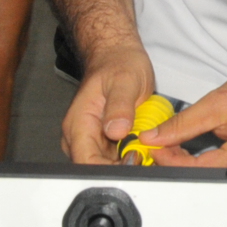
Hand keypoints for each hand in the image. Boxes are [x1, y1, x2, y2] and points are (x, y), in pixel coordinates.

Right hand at [62, 43, 156, 164]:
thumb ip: (120, 106)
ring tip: (147, 148)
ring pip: (106, 165)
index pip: (86, 162)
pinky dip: (128, 155)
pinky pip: (114, 157)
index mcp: (79, 123)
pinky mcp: (102, 139)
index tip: (132, 161)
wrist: (117, 56)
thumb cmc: (119, 63)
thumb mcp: (125, 80)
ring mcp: (90, 138)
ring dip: (126, 163)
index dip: (110, 170)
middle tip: (145, 154)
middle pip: (96, 168)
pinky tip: (143, 144)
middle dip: (121, 168)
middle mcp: (80, 135)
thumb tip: (116, 131)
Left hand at [144, 55, 226, 169]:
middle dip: (184, 164)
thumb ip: (183, 124)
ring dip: (201, 165)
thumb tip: (156, 137)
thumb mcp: (219, 102)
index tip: (157, 147)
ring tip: (194, 146)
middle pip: (208, 179)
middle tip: (171, 146)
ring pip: (222, 180)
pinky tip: (218, 149)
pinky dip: (221, 165)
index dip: (170, 159)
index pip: (195, 170)